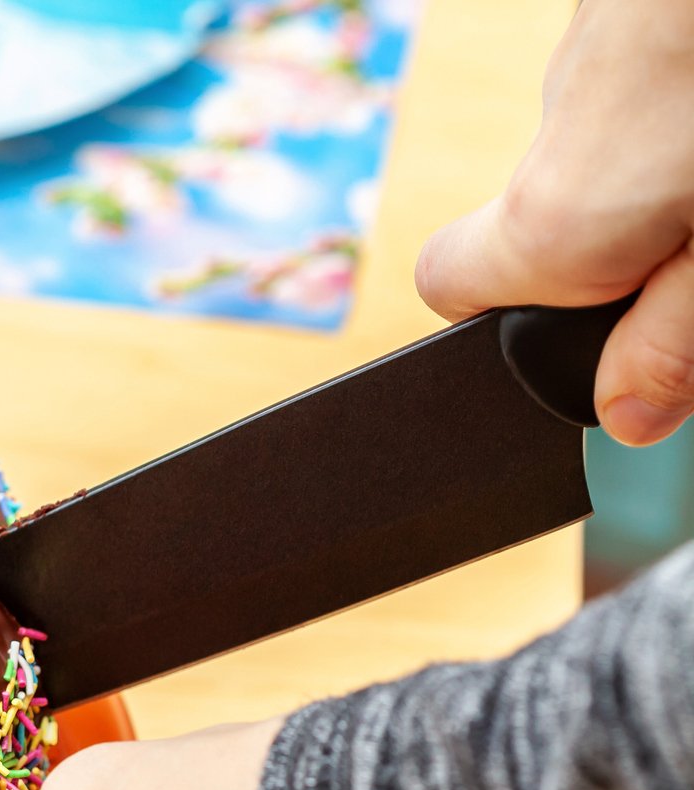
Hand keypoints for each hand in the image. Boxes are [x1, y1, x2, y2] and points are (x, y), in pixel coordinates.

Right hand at [415, 0, 693, 445]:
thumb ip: (679, 338)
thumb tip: (625, 413)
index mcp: (557, 216)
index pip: (453, 285)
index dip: (513, 316)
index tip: (605, 329)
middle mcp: (555, 126)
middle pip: (559, 205)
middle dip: (643, 233)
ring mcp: (597, 42)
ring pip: (628, 129)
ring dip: (686, 153)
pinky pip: (664, 63)